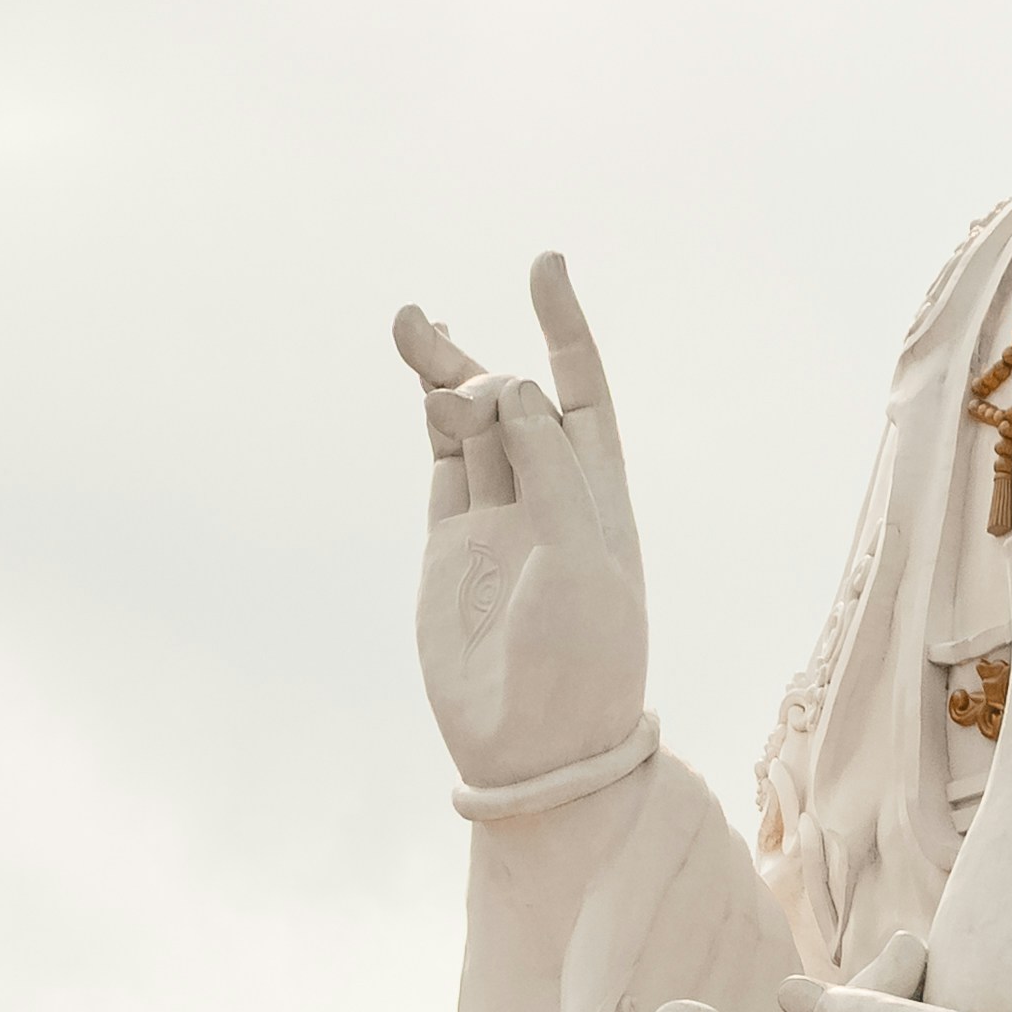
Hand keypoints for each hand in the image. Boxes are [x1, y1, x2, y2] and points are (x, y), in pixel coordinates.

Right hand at [398, 258, 654, 795]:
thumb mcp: (581, 558)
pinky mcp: (451, 543)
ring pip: (471, 425)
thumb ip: (548, 471)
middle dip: (481, 358)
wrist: (536, 746)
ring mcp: (496, 518)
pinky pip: (443, 464)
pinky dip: (433, 420)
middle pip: (516, 401)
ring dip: (448, 376)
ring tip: (412, 328)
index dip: (564, 329)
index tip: (543, 265)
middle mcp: (549, 497)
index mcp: (599, 495)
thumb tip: (515, 388)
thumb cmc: (582, 658)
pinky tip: (426, 386)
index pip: (583, 393)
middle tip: (434, 327)